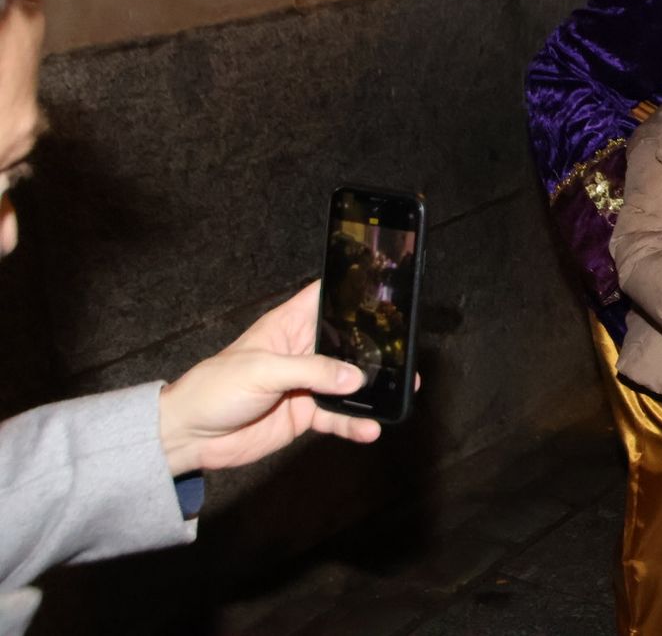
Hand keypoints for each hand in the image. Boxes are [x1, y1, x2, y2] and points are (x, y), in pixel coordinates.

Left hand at [158, 282, 396, 475]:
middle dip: (377, 345)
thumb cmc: (215, 388)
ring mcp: (307, 384)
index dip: (352, 290)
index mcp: (289, 326)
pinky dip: (356, 423)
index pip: (325, 297)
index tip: (386, 288)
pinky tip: (371, 428)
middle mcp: (303, 351)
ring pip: (349, 382)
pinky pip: (339, 417)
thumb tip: (355, 376)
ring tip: (404, 391)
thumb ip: (310, 370)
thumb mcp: (262, 370)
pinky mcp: (306, 414)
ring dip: (374, 388)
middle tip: (408, 349)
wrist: (190, 436)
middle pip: (348, 341)